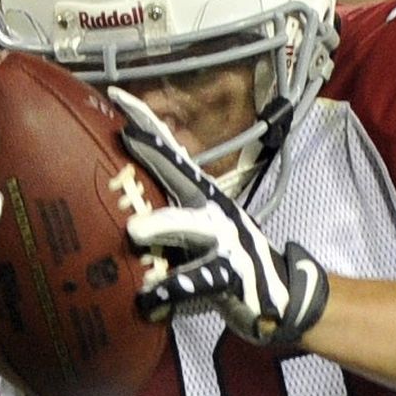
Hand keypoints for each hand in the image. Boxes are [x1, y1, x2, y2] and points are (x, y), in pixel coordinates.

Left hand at [107, 87, 329, 348]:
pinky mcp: (233, 276)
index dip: (147, 125)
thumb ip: (162, 224)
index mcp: (201, 198)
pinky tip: (147, 298)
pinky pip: (200, 282)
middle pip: (183, 175)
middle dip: (156, 152)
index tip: (116, 96)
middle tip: (125, 134)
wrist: (278, 299)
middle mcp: (214, 211)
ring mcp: (227, 241)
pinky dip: (171, 291)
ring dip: (165, 225)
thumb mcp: (193, 237)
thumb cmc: (224, 266)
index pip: (171, 154)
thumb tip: (117, 215)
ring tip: (133, 231)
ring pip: (193, 227)